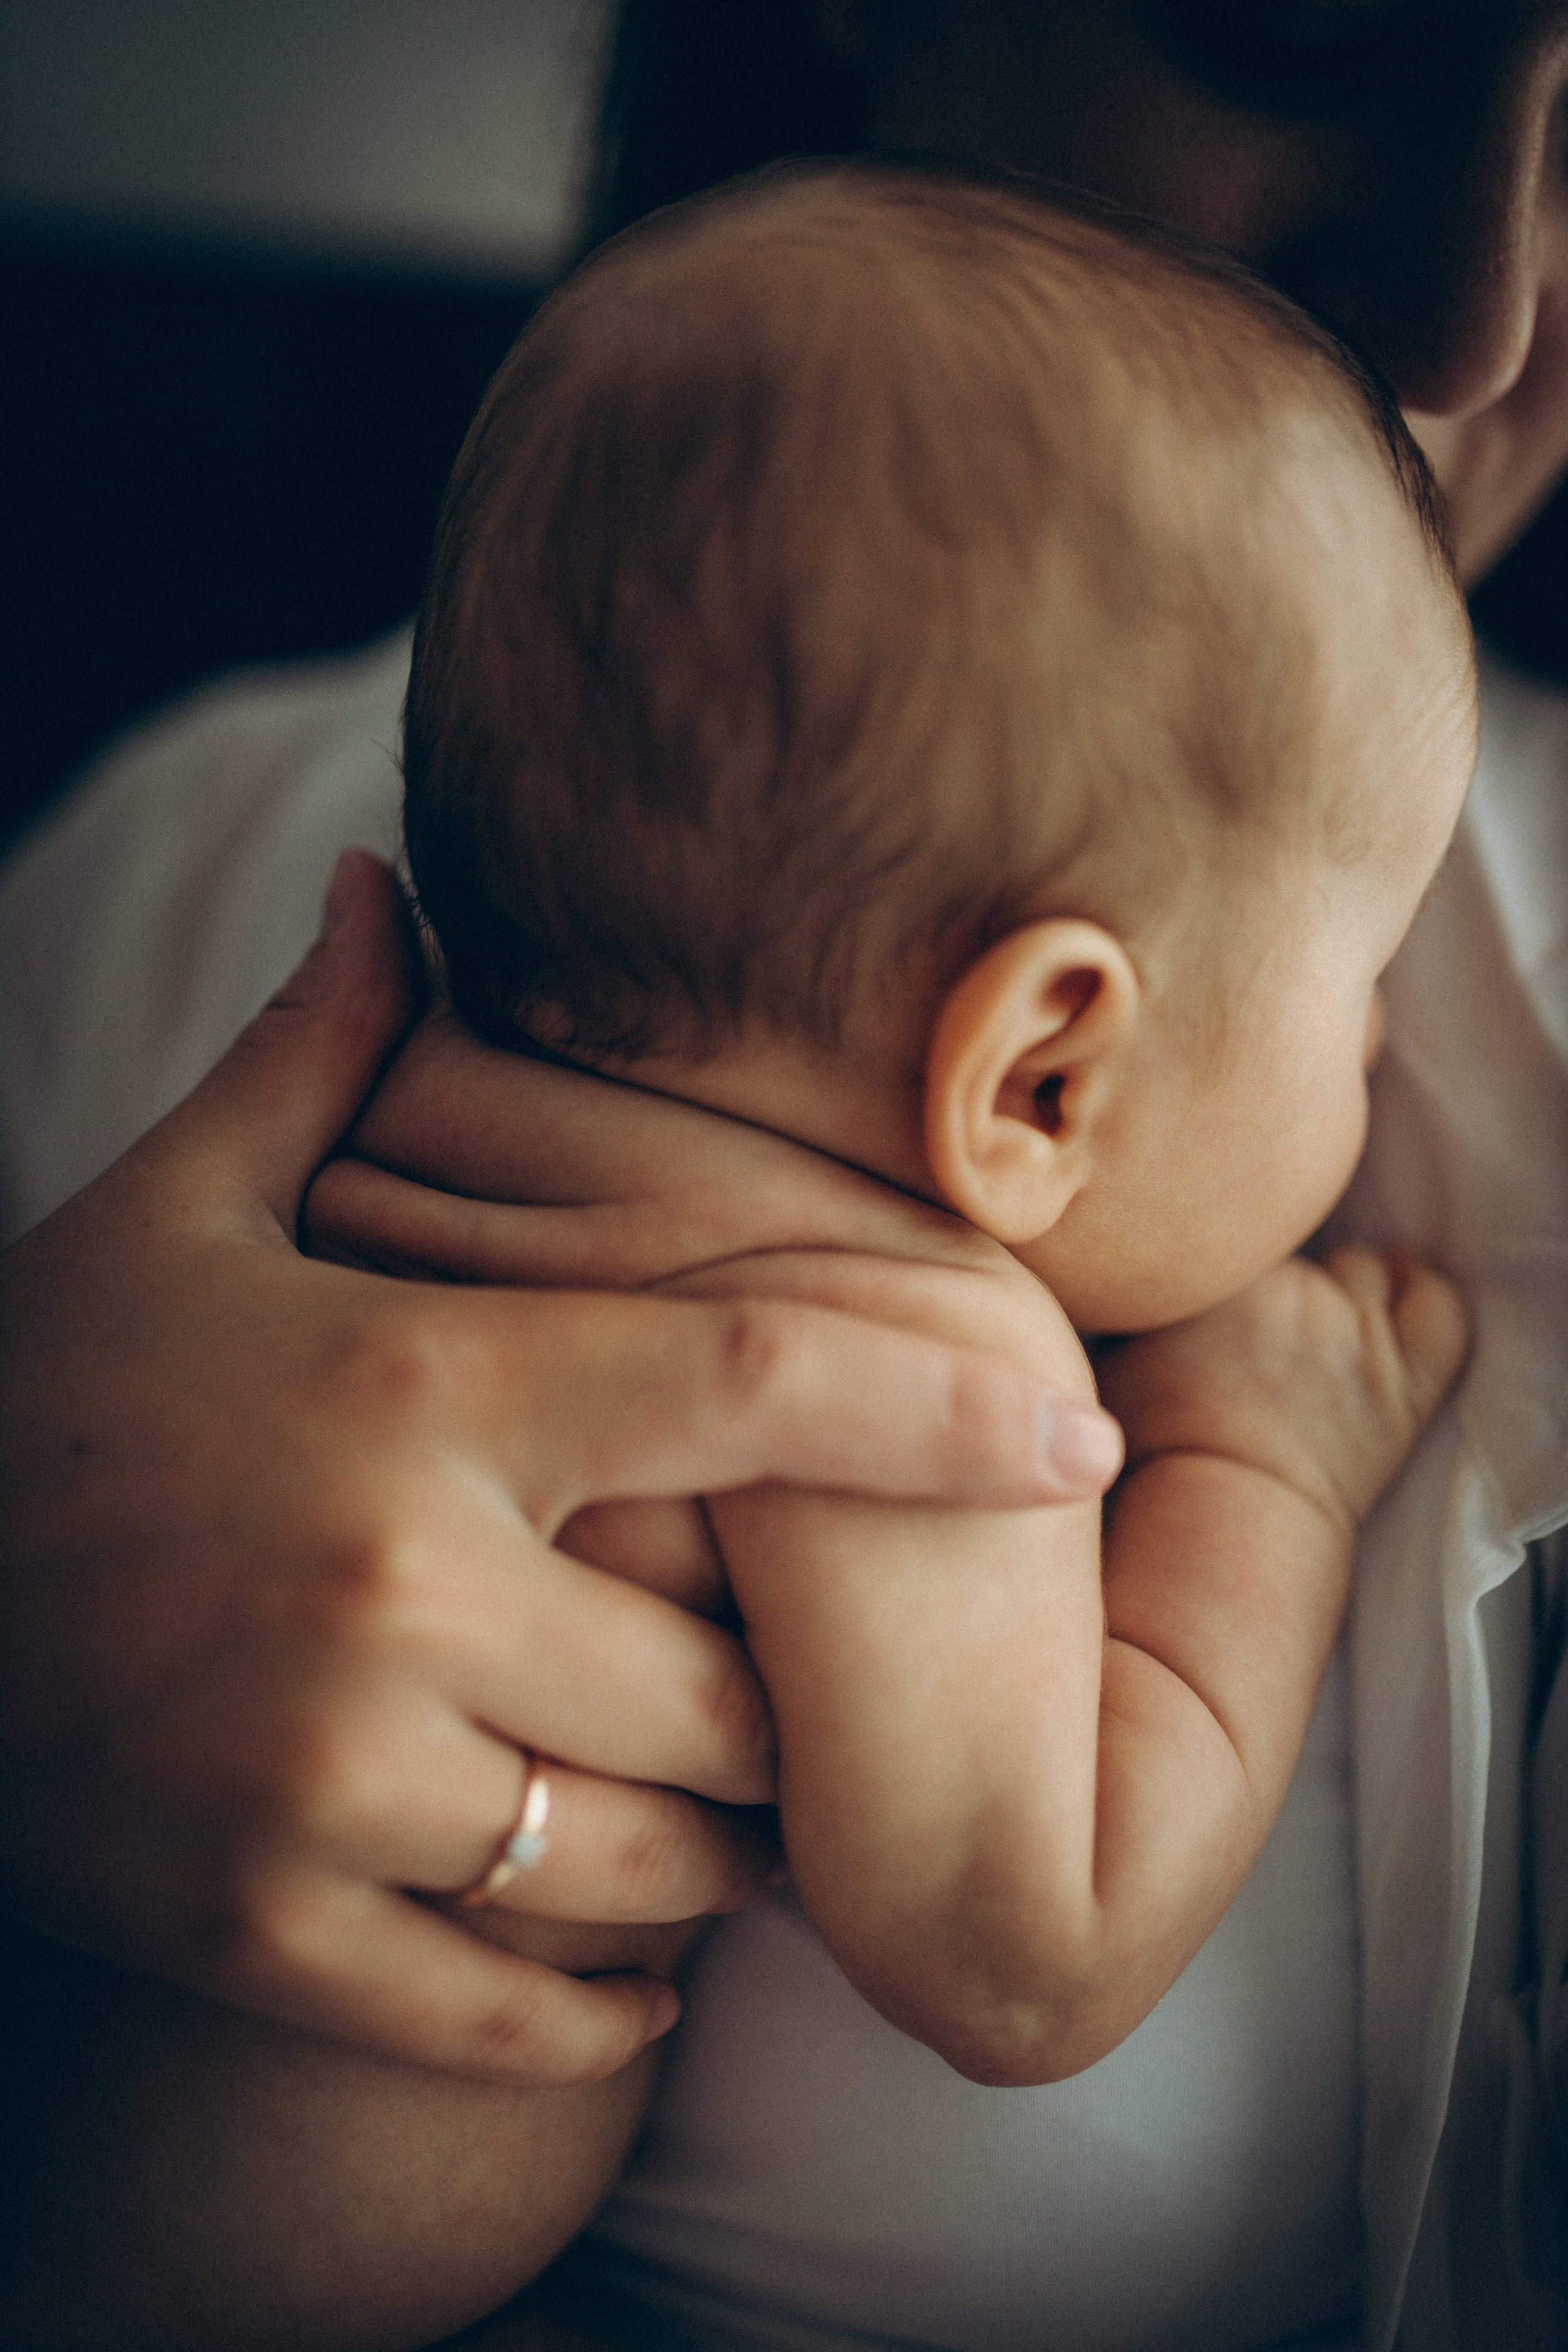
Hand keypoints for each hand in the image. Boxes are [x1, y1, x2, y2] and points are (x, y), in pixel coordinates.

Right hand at [0, 855, 1120, 2088]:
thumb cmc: (34, 1399)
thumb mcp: (165, 1216)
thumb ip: (314, 1058)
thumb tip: (390, 882)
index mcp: (407, 1394)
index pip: (753, 1381)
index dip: (945, 1405)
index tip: (1079, 1433)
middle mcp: (392, 1593)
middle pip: (735, 1676)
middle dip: (808, 1693)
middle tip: (845, 1684)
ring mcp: (323, 1782)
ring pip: (654, 1860)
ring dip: (727, 1854)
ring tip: (744, 1824)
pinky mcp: (257, 1932)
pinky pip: (512, 2008)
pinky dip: (603, 2011)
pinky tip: (636, 1978)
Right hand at [1096, 1245, 1468, 1536]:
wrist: (1223, 1518)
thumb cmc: (1156, 1447)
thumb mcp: (1110, 1353)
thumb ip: (1128, 1300)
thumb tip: (1120, 1270)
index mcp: (1226, 1272)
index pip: (1243, 1230)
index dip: (1233, 1262)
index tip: (1222, 1297)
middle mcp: (1296, 1286)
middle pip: (1301, 1253)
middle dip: (1285, 1281)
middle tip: (1262, 1326)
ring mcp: (1357, 1331)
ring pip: (1365, 1268)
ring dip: (1347, 1287)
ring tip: (1324, 1320)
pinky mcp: (1407, 1380)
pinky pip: (1440, 1306)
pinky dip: (1425, 1291)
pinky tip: (1406, 1289)